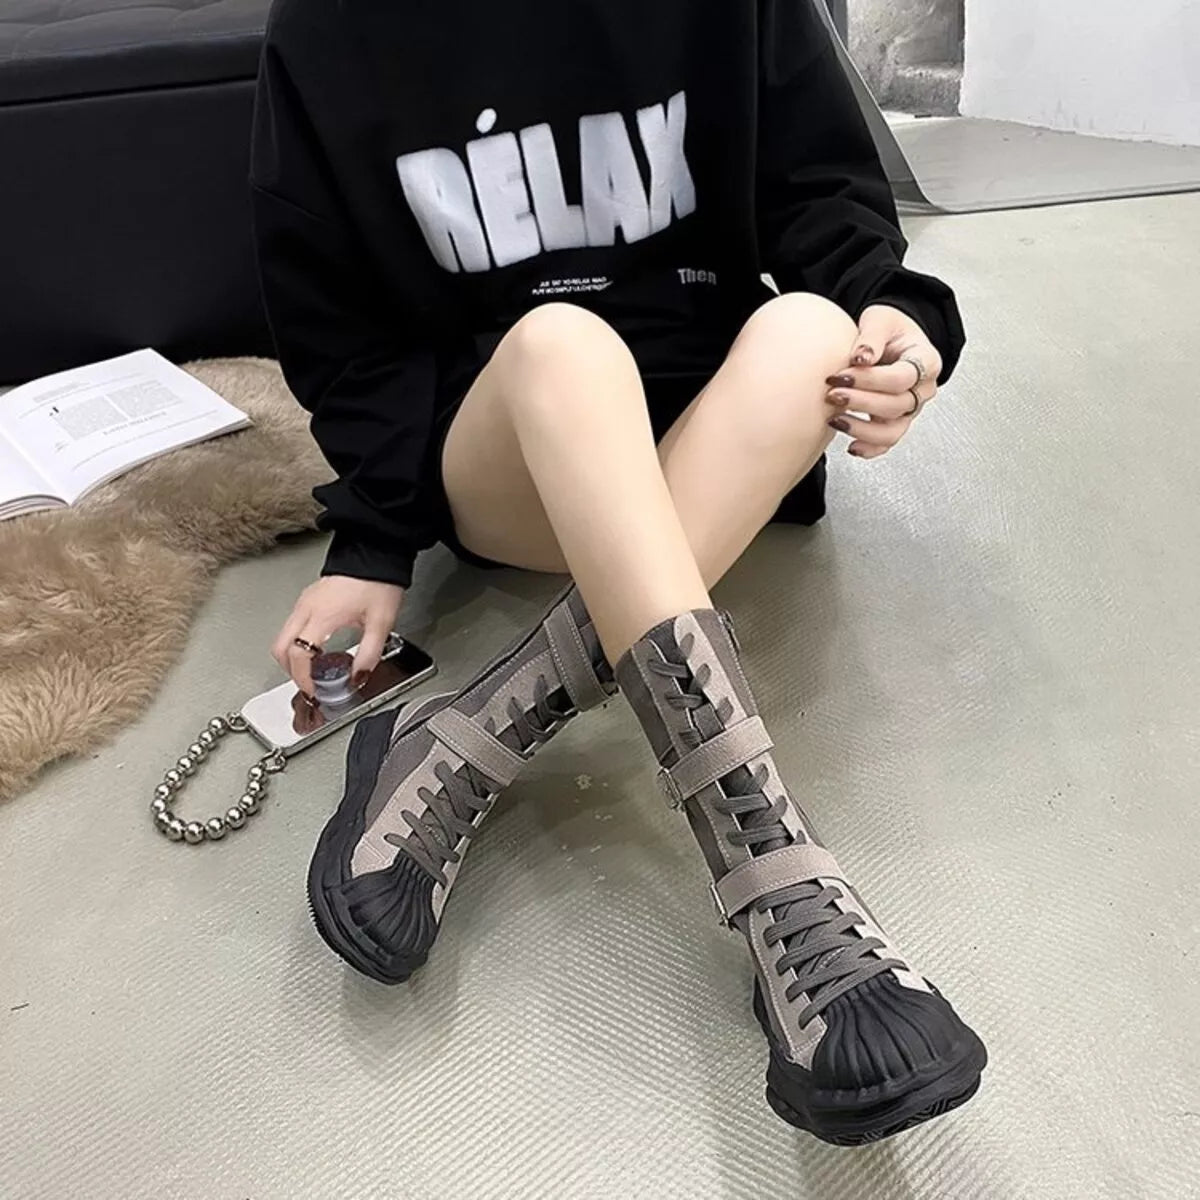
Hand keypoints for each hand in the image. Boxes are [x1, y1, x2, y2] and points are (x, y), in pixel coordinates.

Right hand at [271, 575, 404, 698]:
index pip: (298, 655)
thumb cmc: (378, 580)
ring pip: (283, 637)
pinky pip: (293, 626)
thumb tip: (358, 677)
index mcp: (321, 615)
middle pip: (280, 648)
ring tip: (314, 671)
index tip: (313, 691)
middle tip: (309, 685)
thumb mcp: (381, 623)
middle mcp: (306, 608)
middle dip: (291, 672)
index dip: (303, 678)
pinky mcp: (308, 598)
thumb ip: (369, 654)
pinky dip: (298, 644)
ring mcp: (304, 602)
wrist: (376, 552)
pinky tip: (317, 650)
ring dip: (293, 658)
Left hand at [823, 304, 941, 458]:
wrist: (890, 338)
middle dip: (861, 402)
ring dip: (862, 429)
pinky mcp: (896, 421)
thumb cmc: (889, 328)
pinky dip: (869, 448)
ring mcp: (910, 408)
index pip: (901, 378)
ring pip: (893, 431)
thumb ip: (872, 337)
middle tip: (832, 394)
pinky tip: (850, 445)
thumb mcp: (880, 320)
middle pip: (896, 406)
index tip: (843, 375)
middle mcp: (922, 388)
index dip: (870, 380)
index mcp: (925, 360)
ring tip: (835, 419)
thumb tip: (861, 358)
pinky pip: (887, 443)